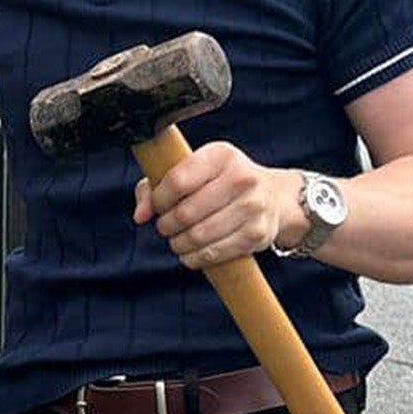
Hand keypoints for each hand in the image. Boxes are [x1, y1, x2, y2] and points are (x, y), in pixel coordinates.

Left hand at [132, 141, 304, 269]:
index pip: (178, 180)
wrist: (272, 197)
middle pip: (186, 212)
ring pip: (199, 236)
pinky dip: (194, 258)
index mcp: (221, 155)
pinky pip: (215, 253)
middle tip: (165, 227)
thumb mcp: (191, 171)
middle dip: (167, 225)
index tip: (157, 207)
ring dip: (178, 243)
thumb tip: (140, 216)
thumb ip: (154, 187)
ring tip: (176, 240)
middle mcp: (241, 178)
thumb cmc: (219, 182)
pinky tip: (189, 253)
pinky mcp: (257, 234)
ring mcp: (253, 207)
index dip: (159, 200)